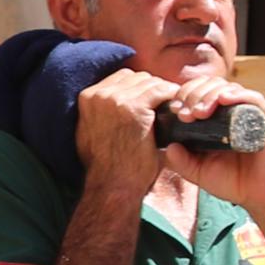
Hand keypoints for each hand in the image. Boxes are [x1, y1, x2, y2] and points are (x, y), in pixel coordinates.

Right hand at [72, 65, 177, 209]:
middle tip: (166, 105)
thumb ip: (101, 114)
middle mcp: (99, 94)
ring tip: (174, 108)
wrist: (112, 187)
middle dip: (152, 89)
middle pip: (136, 78)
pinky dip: (171, 97)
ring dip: (163, 94)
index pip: (121, 78)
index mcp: (87, 98)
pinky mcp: (134, 108)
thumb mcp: (92, 133)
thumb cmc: (108, 167)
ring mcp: (115, 100)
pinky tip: (178, 110)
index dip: (139, 89)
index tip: (151, 101)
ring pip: (149, 82)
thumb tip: (114, 105)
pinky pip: (160, 91)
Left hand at [162, 73, 264, 215]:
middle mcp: (233, 111)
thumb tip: (169, 147)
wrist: (258, 196)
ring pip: (230, 88)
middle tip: (185, 113)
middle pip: (212, 85)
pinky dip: (238, 95)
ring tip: (199, 112)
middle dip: (194, 94)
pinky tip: (224, 100)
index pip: (199, 91)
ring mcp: (249, 115)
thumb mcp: (198, 172)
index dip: (185, 94)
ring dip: (211, 94)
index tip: (175, 110)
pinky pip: (255, 99)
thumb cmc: (231, 181)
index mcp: (216, 118)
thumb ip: (182, 162)